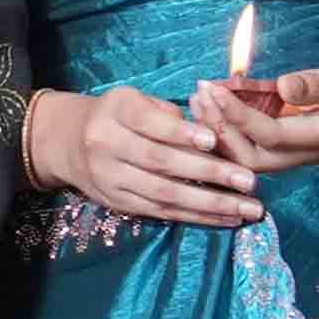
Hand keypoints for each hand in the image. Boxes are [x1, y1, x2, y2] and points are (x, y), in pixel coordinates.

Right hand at [26, 79, 262, 226]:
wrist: (69, 142)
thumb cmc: (119, 117)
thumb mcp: (136, 101)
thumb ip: (169, 115)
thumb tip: (211, 136)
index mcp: (115, 111)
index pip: (148, 122)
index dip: (180, 132)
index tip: (213, 140)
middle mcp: (106, 144)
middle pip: (160, 162)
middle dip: (208, 173)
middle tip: (249, 181)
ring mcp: (110, 177)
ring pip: (164, 193)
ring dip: (210, 203)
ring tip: (247, 208)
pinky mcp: (117, 202)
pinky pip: (160, 211)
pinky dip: (196, 217)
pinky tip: (227, 218)